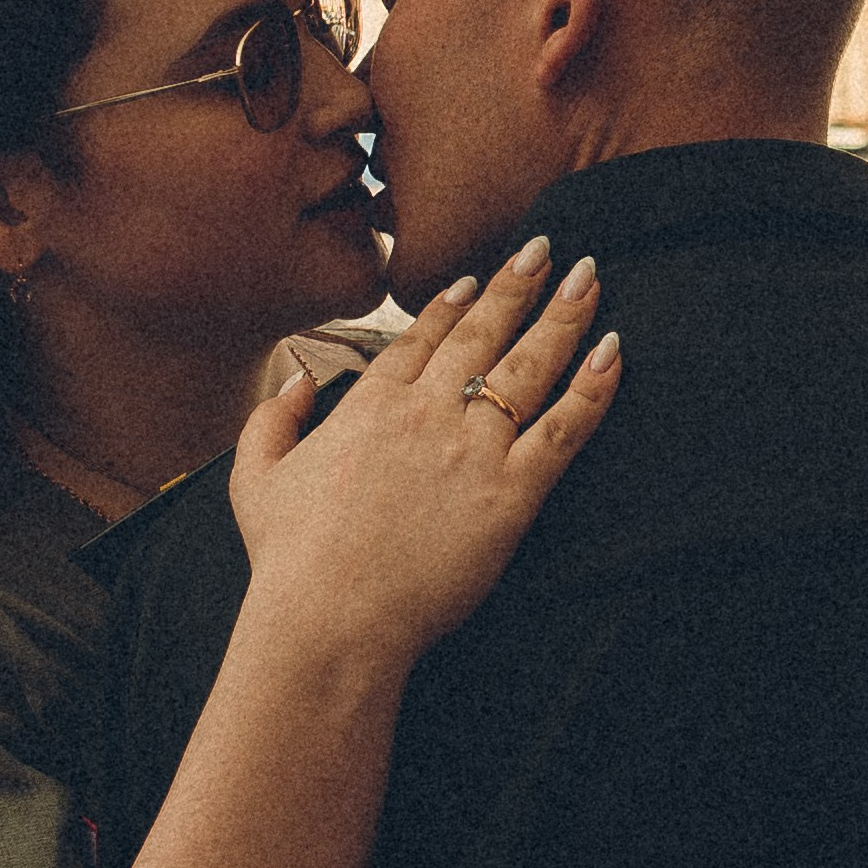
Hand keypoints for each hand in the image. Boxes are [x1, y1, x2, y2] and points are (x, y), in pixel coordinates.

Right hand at [229, 237, 619, 666]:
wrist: (331, 617)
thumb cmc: (290, 559)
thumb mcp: (254, 478)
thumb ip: (272, 419)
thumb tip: (298, 377)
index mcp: (371, 404)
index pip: (421, 338)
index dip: (452, 304)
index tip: (477, 280)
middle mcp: (427, 411)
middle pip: (482, 333)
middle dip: (517, 285)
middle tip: (545, 249)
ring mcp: (473, 448)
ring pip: (530, 365)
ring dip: (563, 315)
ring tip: (588, 278)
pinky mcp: (511, 492)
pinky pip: (564, 427)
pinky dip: (593, 388)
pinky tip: (613, 353)